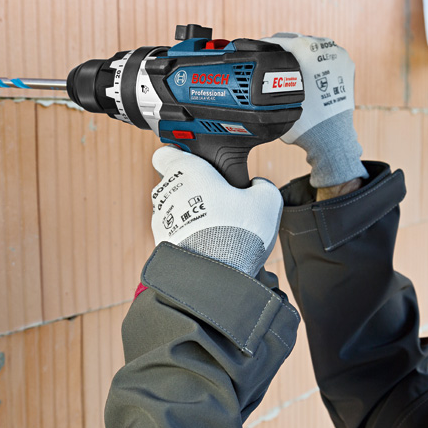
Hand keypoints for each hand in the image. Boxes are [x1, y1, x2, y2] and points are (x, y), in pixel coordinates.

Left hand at [150, 146, 282, 276]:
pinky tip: (209, 245)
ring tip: (217, 228)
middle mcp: (167, 192)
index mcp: (187, 170)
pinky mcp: (161, 243)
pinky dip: (188, 237)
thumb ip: (260, 185)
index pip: (166, 153)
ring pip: (175, 210)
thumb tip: (257, 186)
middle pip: (175, 184)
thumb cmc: (239, 230)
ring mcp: (161, 219)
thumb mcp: (267, 199)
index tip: (198, 166)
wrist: (217, 274)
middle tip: (220, 202)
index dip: (180, 157)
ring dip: (191, 215)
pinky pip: (175, 233)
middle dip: (194, 190)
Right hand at [261, 33, 367, 187]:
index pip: (282, 40)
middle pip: (299, 41)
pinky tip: (307, 70)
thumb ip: (270, 79)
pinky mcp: (347, 66)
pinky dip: (317, 61)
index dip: (267, 44)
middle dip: (285, 48)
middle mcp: (325, 48)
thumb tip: (259, 72)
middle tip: (272, 55)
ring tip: (289, 63)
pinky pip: (327, 57)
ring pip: (315, 47)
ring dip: (302, 53)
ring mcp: (339, 55)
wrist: (332, 137)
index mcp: (307, 50)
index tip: (258, 47)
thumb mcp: (278, 100)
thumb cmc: (304, 122)